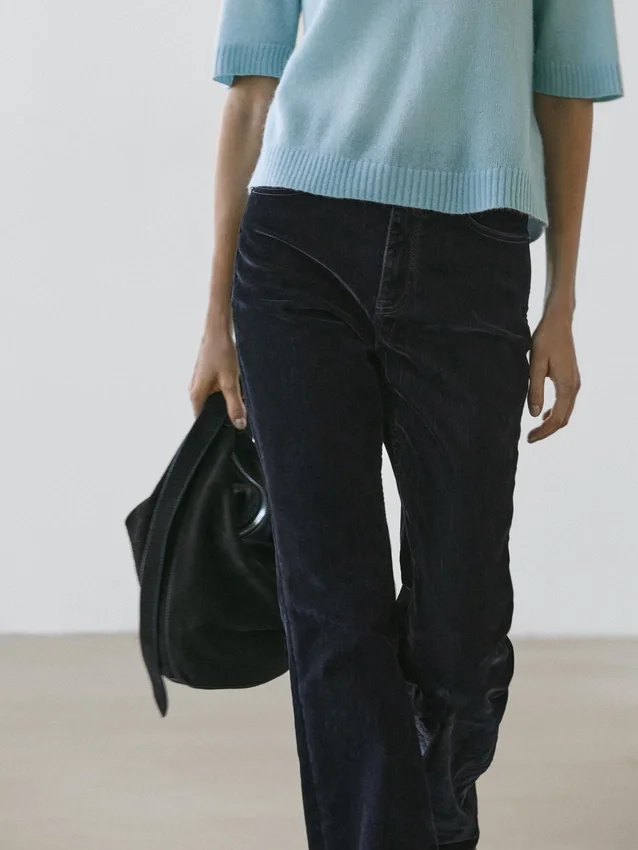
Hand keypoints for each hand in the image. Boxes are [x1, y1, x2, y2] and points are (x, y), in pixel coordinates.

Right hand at [189, 317, 246, 427]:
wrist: (217, 331)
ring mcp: (199, 384)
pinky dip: (226, 391)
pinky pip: (216, 391)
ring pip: (215, 400)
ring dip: (227, 400)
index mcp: (196, 396)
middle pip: (210, 411)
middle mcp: (194, 391)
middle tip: (239, 409)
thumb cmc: (221, 353)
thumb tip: (239, 425)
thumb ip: (235, 405)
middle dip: (225, 412)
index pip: (203, 421)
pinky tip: (236, 385)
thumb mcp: (231, 382)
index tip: (232, 428)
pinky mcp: (205, 377)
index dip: (217, 426)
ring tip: (238, 394)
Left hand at [527, 312, 580, 442]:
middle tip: (529, 438)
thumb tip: (534, 415)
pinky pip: (565, 402)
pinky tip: (543, 414)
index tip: (529, 439)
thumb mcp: (535, 365)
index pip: (557, 419)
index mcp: (567, 386)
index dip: (543, 432)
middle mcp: (574, 387)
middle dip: (547, 431)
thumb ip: (535, 390)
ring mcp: (574, 383)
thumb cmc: (545, 340)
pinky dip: (555, 412)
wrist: (558, 322)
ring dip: (551, 423)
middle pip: (563, 419)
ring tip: (534, 430)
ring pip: (565, 412)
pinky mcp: (571, 378)